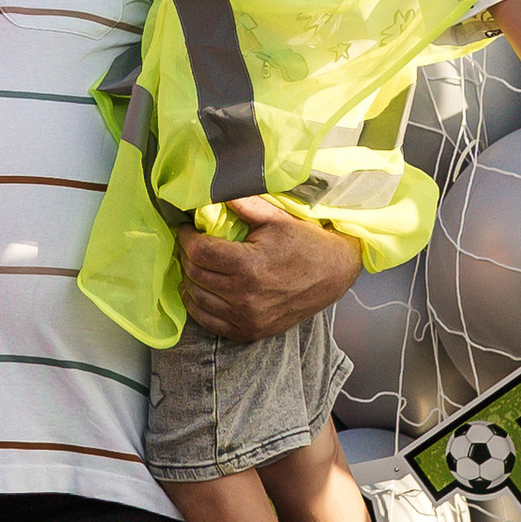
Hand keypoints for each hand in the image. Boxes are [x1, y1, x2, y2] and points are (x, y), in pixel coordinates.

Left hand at [176, 195, 362, 342]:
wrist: (334, 273)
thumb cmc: (306, 242)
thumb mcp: (276, 218)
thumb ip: (242, 204)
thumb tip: (212, 190)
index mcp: (250, 266)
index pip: (199, 251)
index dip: (186, 237)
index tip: (187, 229)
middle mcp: (245, 296)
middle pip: (194, 273)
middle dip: (186, 254)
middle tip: (191, 243)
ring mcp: (246, 317)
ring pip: (196, 298)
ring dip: (189, 278)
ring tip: (195, 263)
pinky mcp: (249, 331)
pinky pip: (207, 321)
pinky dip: (197, 304)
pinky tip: (199, 289)